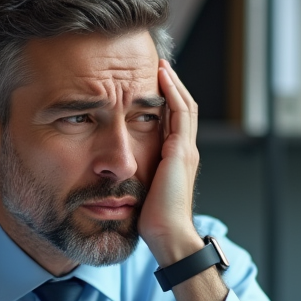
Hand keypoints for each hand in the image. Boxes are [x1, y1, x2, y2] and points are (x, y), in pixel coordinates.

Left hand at [137, 60, 203, 266]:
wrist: (167, 235)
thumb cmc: (152, 222)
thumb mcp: (142, 192)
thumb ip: (136, 177)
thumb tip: (114, 173)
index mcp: (177, 161)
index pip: (175, 122)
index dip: (166, 102)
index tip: (150, 85)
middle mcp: (185, 151)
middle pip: (183, 108)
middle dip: (171, 86)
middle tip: (158, 66)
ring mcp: (185, 150)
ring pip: (184, 105)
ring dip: (172, 83)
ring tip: (160, 65)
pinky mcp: (180, 152)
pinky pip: (179, 112)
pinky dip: (171, 93)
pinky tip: (160, 78)